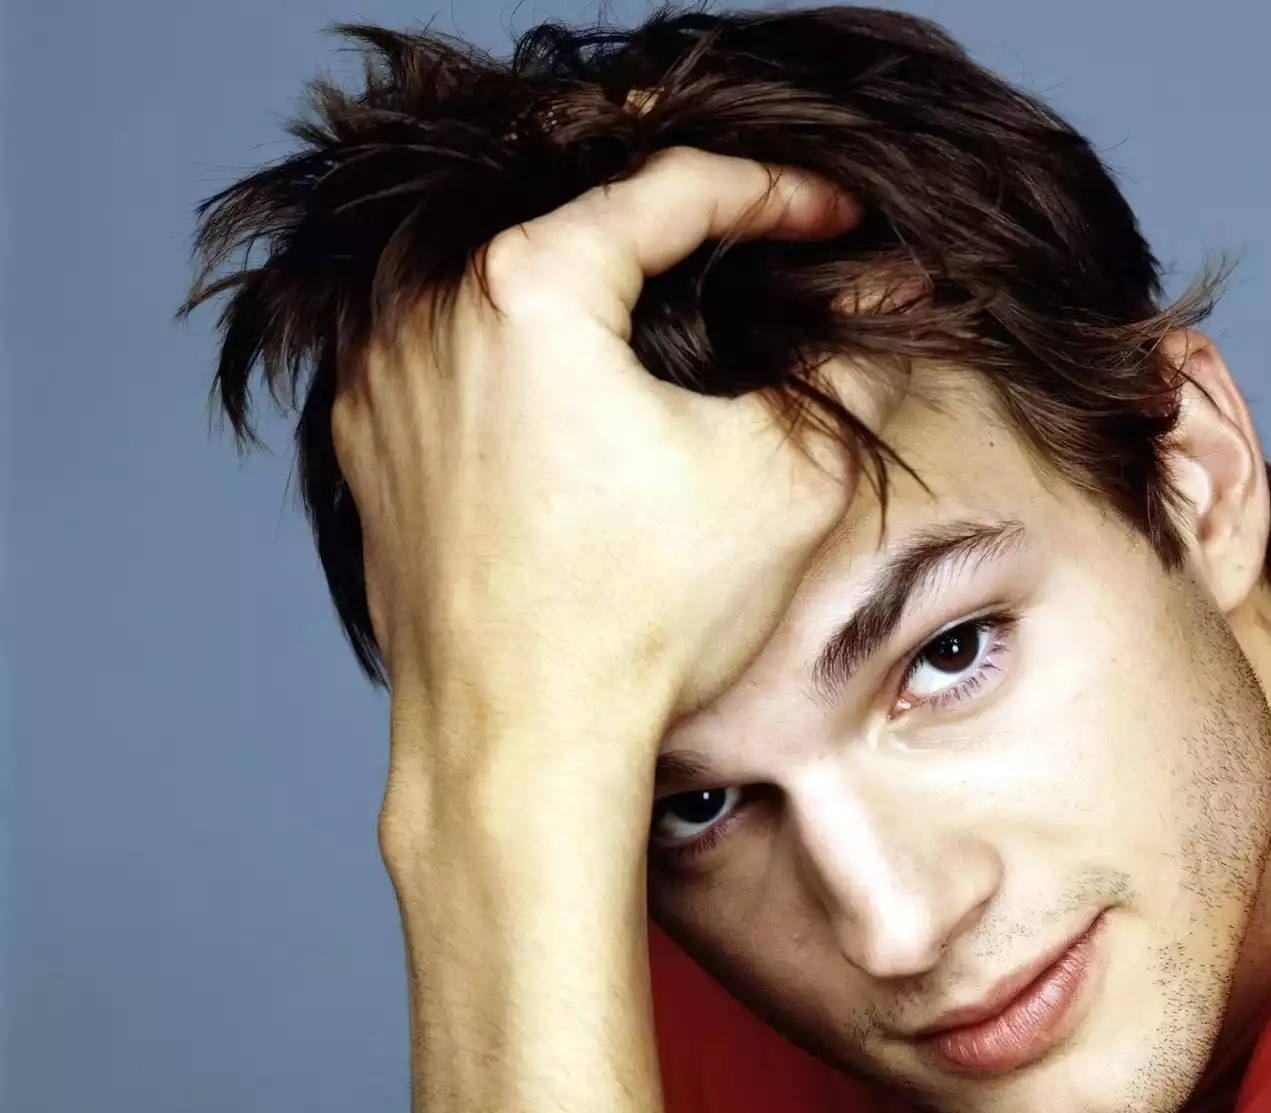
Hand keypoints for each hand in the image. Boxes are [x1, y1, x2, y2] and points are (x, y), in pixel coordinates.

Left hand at [329, 147, 900, 781]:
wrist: (520, 748)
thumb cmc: (645, 621)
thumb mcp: (788, 482)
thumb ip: (850, 366)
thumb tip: (889, 296)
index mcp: (530, 288)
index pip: (672, 190)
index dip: (776, 193)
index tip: (836, 218)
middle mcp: (429, 314)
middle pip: (578, 225)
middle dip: (683, 234)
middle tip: (767, 248)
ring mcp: (382, 384)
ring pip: (510, 292)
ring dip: (599, 296)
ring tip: (682, 320)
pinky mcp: (367, 452)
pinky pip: (457, 363)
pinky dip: (525, 361)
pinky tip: (584, 405)